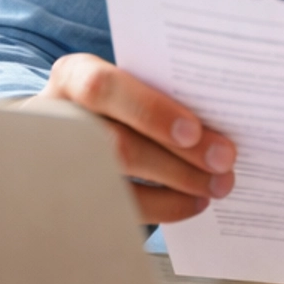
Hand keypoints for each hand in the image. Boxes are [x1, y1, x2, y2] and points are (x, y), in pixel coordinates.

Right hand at [34, 53, 235, 224]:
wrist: (68, 135)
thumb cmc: (117, 100)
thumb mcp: (128, 82)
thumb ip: (160, 90)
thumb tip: (220, 119)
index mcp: (73, 76)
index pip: (102, 88)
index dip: (148, 111)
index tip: (193, 131)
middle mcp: (59, 118)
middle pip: (114, 142)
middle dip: (178, 154)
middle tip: (224, 161)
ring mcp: (61, 162)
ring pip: (118, 178)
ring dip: (178, 181)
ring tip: (219, 184)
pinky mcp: (74, 197)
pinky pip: (120, 208)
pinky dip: (165, 207)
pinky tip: (196, 201)